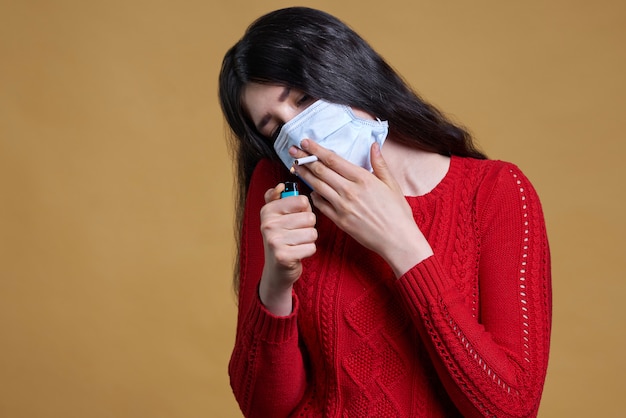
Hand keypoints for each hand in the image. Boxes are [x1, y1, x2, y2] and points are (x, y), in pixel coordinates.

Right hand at [259, 183, 316, 315]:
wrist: (277, 269)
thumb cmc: (281, 238)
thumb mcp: (275, 216)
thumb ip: (276, 198)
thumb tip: (280, 186)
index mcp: (268, 210)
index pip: (302, 201)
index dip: (305, 210)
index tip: (294, 217)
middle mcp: (268, 224)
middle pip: (310, 217)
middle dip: (308, 226)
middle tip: (296, 233)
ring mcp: (274, 241)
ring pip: (312, 232)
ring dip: (309, 239)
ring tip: (297, 243)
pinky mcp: (283, 256)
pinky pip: (311, 247)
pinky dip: (308, 251)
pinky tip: (298, 253)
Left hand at [292, 140, 432, 276]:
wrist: (397, 240)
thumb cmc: (398, 213)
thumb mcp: (392, 184)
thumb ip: (380, 164)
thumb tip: (373, 145)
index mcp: (362, 179)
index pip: (333, 159)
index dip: (317, 149)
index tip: (305, 142)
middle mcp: (349, 191)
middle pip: (320, 171)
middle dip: (304, 158)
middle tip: (292, 150)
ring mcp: (342, 206)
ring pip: (317, 186)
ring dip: (304, 174)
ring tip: (295, 166)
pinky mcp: (339, 220)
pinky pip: (320, 205)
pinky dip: (313, 196)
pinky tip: (310, 190)